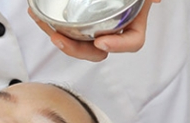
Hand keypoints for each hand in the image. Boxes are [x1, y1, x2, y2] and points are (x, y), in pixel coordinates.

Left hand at [29, 0, 160, 61]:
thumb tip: (155, 0)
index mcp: (131, 23)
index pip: (131, 42)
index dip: (118, 45)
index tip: (101, 41)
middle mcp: (111, 30)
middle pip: (95, 50)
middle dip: (75, 49)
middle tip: (59, 38)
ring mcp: (90, 29)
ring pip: (74, 42)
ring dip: (54, 35)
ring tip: (42, 22)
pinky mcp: (72, 24)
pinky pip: (59, 28)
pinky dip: (46, 22)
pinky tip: (33, 13)